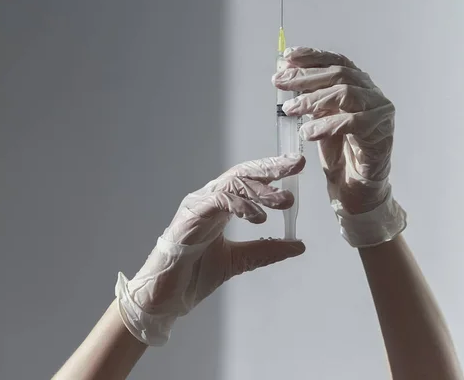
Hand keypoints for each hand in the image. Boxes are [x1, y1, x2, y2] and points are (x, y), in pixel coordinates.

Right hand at [115, 154, 305, 345]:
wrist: (166, 299)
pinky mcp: (189, 218)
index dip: (272, 171)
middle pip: (242, 174)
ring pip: (232, 184)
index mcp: (220, 205)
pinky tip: (257, 216)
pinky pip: (217, 201)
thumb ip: (267, 250)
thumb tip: (298, 244)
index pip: (249, 179)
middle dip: (270, 168)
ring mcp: (198, 207)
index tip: (296, 166)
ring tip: (282, 201)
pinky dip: (239, 204)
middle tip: (295, 165)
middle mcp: (209, 199)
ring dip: (260, 190)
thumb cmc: (194, 275)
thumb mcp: (241, 260)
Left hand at [273, 47, 405, 247]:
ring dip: (313, 99)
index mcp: (358, 85)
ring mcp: (380, 112)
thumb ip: (308, 99)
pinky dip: (328, 125)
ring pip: (346, 93)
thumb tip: (284, 76)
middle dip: (305, 77)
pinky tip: (308, 132)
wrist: (356, 188)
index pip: (336, 62)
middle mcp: (371, 94)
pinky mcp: (382, 133)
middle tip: (280, 83)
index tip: (287, 57)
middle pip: (339, 74)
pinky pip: (354, 123)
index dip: (312, 57)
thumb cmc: (340, 153)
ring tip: (290, 109)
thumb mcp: (318, 121)